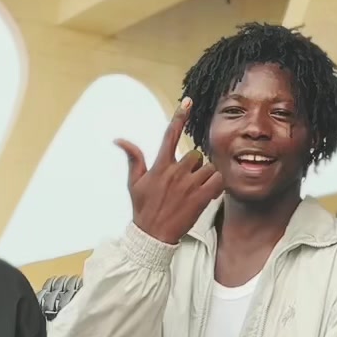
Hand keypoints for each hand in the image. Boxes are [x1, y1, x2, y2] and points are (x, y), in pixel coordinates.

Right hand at [116, 99, 224, 244]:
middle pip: (195, 155)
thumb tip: (119, 140)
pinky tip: (208, 192)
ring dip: (206, 176)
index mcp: (160, 166)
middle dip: (194, 166)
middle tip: (187, 181)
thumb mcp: (134, 183)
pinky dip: (216, 184)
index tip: (188, 101)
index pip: (170, 135)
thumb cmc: (144, 209)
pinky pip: (217, 180)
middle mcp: (175, 172)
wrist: (153, 235)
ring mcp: (189, 185)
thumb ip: (133, 158)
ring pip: (208, 167)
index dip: (179, 116)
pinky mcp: (200, 198)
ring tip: (196, 189)